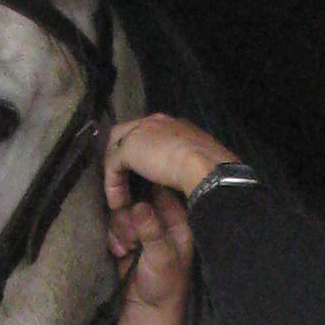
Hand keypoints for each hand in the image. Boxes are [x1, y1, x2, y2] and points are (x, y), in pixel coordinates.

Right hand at [101, 114, 237, 324]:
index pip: (159, 189)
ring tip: (127, 249)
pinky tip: (120, 253)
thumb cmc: (164, 286)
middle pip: (135, 197)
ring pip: (122, 211)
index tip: (134, 206)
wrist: (147, 315)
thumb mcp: (161, 257)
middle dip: (128, 216)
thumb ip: (151, 230)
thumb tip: (139, 205)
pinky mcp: (127, 238)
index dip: (143, 193)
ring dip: (120, 229)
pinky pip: (113, 226)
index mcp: (179, 219)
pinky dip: (114, 238)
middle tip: (131, 238)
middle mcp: (161, 219)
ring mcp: (143, 228)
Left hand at [103, 113, 236, 208]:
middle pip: (129, 134)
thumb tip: (191, 177)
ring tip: (120, 198)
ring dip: (117, 174)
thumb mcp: (202, 164)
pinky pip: (113, 165)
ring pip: (118, 148)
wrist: (206, 168)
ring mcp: (142, 131)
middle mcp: (158, 122)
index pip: (152, 133)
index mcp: (177, 126)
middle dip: (124, 157)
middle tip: (125, 183)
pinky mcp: (129, 147)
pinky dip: (113, 185)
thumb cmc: (211, 169)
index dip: (145, 152)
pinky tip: (118, 202)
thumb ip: (191, 165)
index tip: (146, 176)